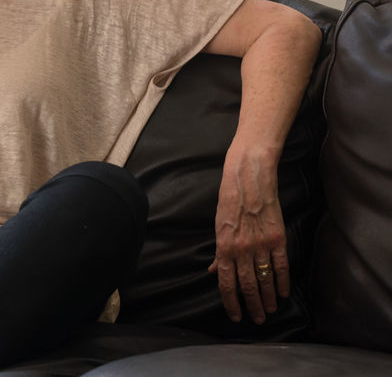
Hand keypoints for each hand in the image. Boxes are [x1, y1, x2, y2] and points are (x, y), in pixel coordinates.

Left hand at [207, 144, 289, 323]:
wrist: (248, 178)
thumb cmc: (229, 199)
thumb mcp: (218, 225)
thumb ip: (219, 251)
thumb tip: (214, 270)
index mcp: (224, 246)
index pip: (227, 283)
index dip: (231, 302)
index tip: (236, 315)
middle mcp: (242, 249)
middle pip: (247, 286)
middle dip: (252, 306)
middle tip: (257, 319)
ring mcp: (261, 244)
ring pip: (265, 279)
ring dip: (268, 298)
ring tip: (270, 310)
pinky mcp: (278, 238)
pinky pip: (281, 266)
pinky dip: (283, 282)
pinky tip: (284, 293)